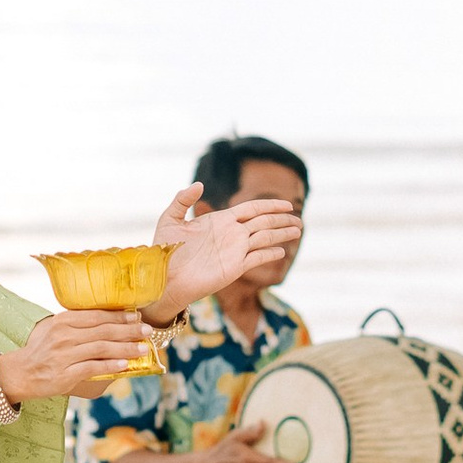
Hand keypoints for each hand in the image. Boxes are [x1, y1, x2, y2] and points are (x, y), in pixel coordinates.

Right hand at [0, 312, 160, 405]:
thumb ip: (77, 327)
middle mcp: (64, 336)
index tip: (136, 316)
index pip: (96, 316)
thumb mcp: (54, 331)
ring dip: (125, 348)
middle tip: (147, 330)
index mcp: (62, 321)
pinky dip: (110, 366)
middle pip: (102, 331)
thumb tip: (108, 326)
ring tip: (142, 348)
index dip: (118, 316)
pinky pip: (92, 368)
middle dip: (128, 330)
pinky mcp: (64, 375)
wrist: (19, 373)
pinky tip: (125, 365)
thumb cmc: (40, 352)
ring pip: (101, 348)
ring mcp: (63, 355)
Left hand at [161, 195, 302, 304]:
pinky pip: (257, 257)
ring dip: (282, 234)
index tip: (287, 204)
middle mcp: (231, 234)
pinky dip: (270, 253)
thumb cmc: (163, 249)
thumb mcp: (171, 218)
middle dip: (282, 220)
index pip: (252, 209)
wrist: (162, 278)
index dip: (270, 205)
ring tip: (298, 230)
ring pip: (264, 238)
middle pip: (263, 222)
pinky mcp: (234, 268)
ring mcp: (234, 251)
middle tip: (300, 220)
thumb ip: (183, 199)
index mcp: (220, 220)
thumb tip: (200, 184)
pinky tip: (281, 251)